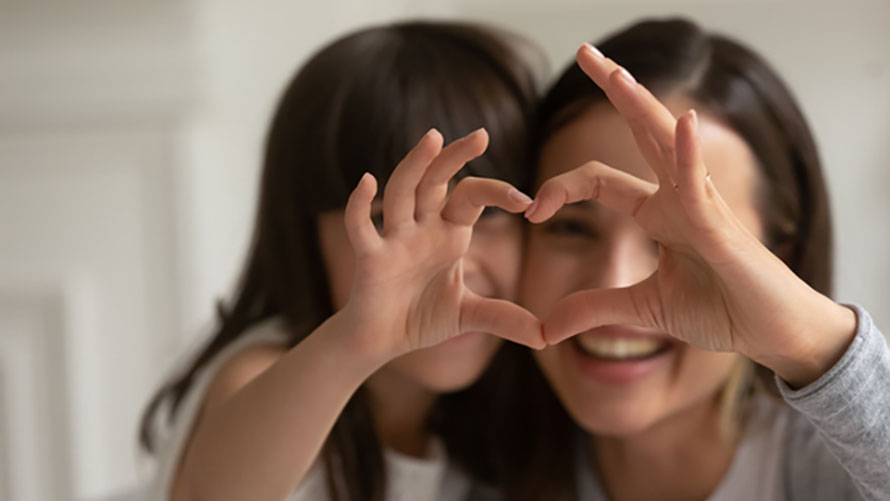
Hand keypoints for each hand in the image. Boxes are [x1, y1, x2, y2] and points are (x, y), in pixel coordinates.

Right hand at [342, 128, 544, 360]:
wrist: (382, 342)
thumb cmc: (420, 318)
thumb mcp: (469, 316)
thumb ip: (504, 318)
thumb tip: (546, 336)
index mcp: (448, 233)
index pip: (472, 197)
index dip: (497, 192)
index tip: (527, 201)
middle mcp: (421, 227)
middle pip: (436, 180)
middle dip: (455, 157)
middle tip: (481, 135)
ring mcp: (394, 239)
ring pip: (402, 191)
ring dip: (415, 165)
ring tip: (433, 138)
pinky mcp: (370, 257)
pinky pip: (361, 226)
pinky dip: (359, 204)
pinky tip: (367, 181)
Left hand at [525, 44, 855, 385]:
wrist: (770, 336)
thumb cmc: (720, 311)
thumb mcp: (642, 308)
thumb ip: (594, 308)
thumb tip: (545, 328)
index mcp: (658, 213)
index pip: (600, 180)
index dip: (560, 188)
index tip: (530, 210)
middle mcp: (678, 198)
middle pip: (640, 133)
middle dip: (613, 91)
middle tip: (583, 51)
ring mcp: (702, 207)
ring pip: (668, 144)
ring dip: (641, 106)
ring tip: (613, 72)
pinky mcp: (722, 229)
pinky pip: (700, 188)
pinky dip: (691, 156)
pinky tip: (684, 123)